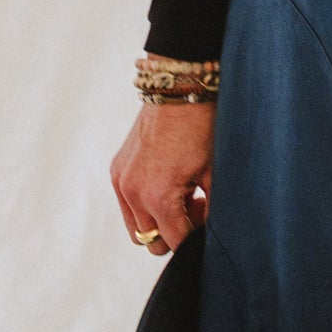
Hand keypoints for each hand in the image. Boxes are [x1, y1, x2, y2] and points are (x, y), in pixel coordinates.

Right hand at [111, 97, 215, 253]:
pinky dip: (146, 204)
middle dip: (175, 232)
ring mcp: (121, 181)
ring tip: (183, 194)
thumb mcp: (214, 174)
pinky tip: (168, 181)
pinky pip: (128, 205)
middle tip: (196, 204)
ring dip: (159, 220)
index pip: (175, 242)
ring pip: (137, 228)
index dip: (195, 237)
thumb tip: (210, 234)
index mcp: (158, 196)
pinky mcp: (117, 170)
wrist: (178, 88)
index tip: (208, 217)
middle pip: (152, 242)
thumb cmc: (202, 128)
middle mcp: (133, 192)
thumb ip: (211, 212)